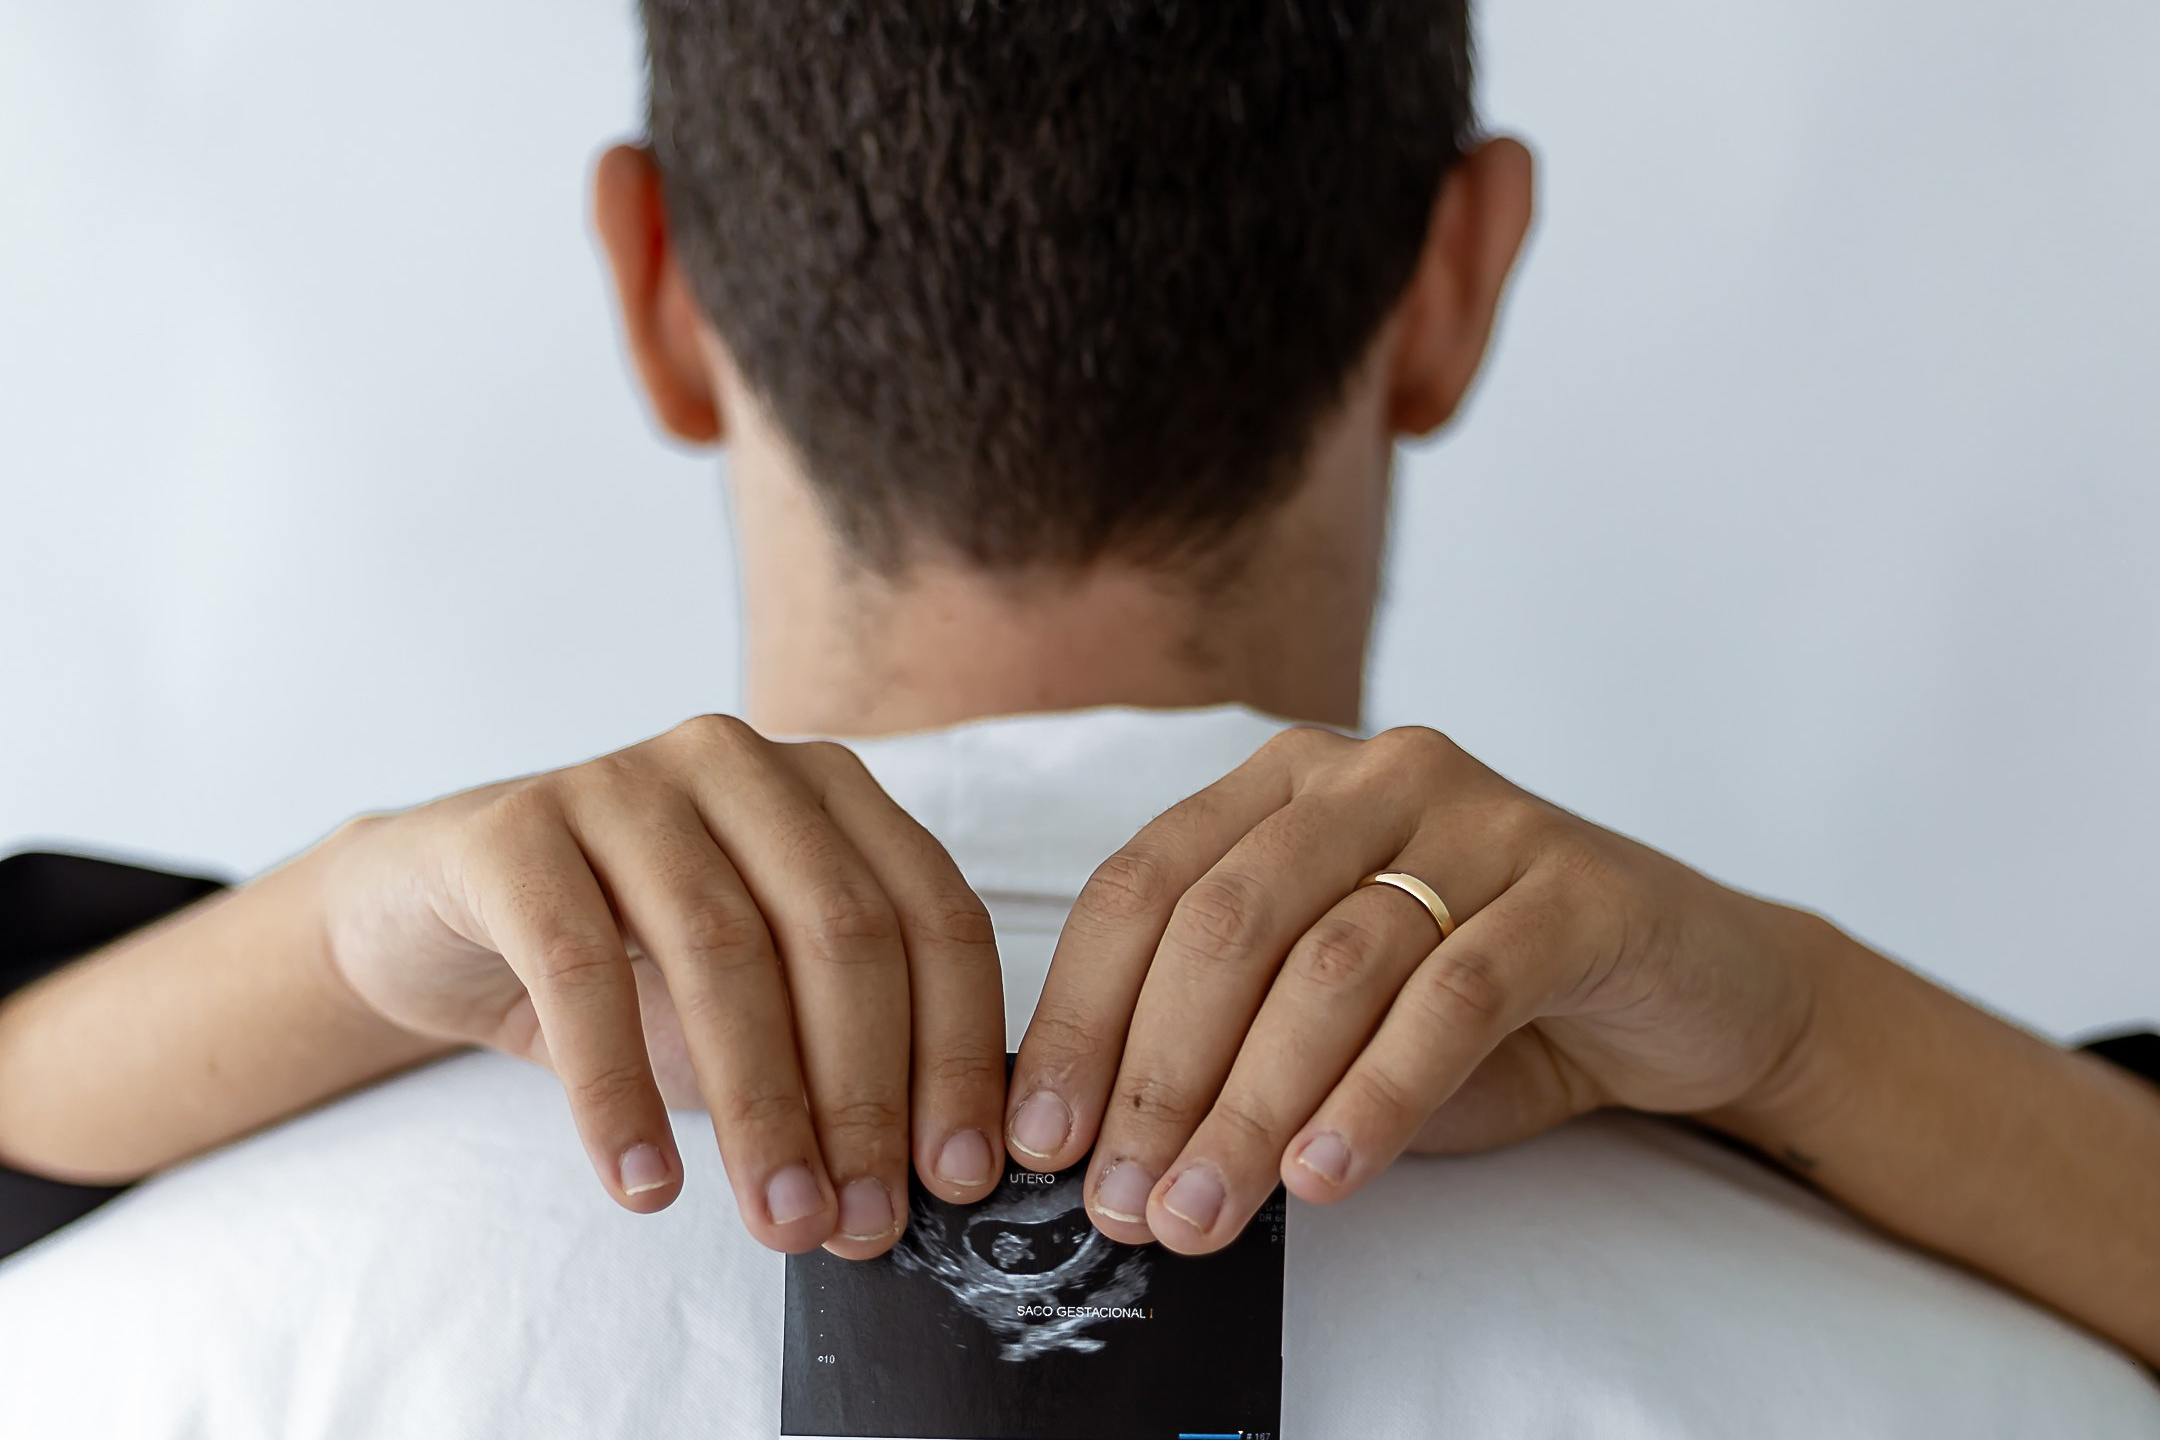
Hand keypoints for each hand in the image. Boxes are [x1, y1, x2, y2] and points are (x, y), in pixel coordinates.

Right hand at [318, 714, 1005, 1255]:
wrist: (431, 920)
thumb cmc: (623, 966)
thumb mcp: (755, 1005)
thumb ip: (840, 1057)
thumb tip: (929, 1175)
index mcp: (829, 790)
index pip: (934, 917)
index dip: (958, 1052)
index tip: (959, 1176)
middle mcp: (740, 764)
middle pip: (841, 931)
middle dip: (865, 1095)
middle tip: (864, 1220)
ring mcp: (625, 782)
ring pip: (722, 949)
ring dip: (761, 1107)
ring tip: (778, 1219)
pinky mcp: (514, 830)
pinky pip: (577, 970)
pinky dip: (619, 1092)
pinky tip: (645, 1183)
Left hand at [1004, 725, 1816, 1251]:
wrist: (1689, 991)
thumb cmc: (1480, 1006)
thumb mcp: (1327, 1013)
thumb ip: (1227, 1046)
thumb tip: (1100, 1155)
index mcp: (1282, 787)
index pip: (1143, 887)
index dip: (1081, 1018)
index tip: (1041, 1142)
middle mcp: (1370, 777)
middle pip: (1224, 923)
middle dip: (1156, 1076)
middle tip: (1126, 1200)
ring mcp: (1478, 815)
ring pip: (1331, 965)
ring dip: (1253, 1106)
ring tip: (1205, 1210)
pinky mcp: (1573, 884)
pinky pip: (1454, 994)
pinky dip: (1378, 1092)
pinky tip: (1328, 1174)